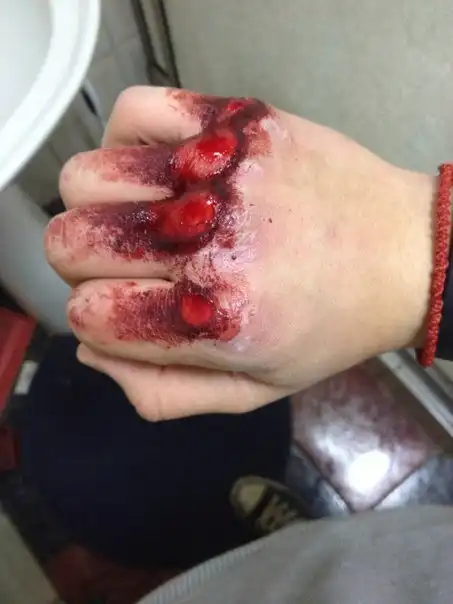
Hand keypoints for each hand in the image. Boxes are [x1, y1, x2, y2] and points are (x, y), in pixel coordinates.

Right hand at [45, 86, 433, 418]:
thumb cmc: (331, 327)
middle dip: (82, 263)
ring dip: (99, 204)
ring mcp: (220, 172)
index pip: (86, 315)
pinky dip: (129, 138)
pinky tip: (161, 168)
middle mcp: (209, 242)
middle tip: (127, 263)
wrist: (403, 254)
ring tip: (144, 214)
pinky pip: (136, 109)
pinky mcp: (236, 122)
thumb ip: (165, 393)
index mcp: (214, 319)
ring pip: (87, 177)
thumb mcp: (255, 391)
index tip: (124, 307)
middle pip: (69, 242)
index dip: (95, 315)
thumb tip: (92, 350)